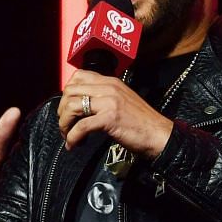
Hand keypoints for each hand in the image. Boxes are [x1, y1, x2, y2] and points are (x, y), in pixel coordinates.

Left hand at [58, 69, 174, 155]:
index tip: (68, 108)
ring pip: (71, 106)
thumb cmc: (141, 122)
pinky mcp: (109, 118)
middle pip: (69, 91)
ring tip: (68, 135)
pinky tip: (74, 145)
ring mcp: (109, 102)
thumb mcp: (121, 100)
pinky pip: (81, 126)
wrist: (159, 134)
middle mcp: (108, 87)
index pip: (78, 76)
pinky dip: (72, 137)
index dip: (67, 92)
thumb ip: (103, 97)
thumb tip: (80, 105)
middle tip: (66, 124)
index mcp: (110, 81)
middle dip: (61, 110)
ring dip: (64, 124)